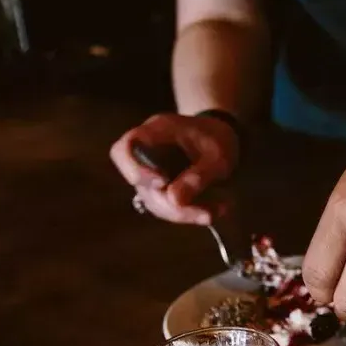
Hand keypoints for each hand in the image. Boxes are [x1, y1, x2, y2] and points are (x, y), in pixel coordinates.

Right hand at [110, 113, 238, 224]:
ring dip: (181, 214)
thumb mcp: (218, 156)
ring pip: (152, 200)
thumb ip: (199, 175)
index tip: (161, 183)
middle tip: (206, 214)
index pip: (124, 149)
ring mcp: (150, 171)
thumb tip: (174, 200)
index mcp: (156, 131)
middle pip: (140, 184)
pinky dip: (186, 214)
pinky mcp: (159, 188)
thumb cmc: (218, 138)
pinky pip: (164, 206)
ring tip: (213, 214)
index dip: (134, 170)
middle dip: (171, 205)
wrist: (221, 137)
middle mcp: (146, 151)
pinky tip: (212, 214)